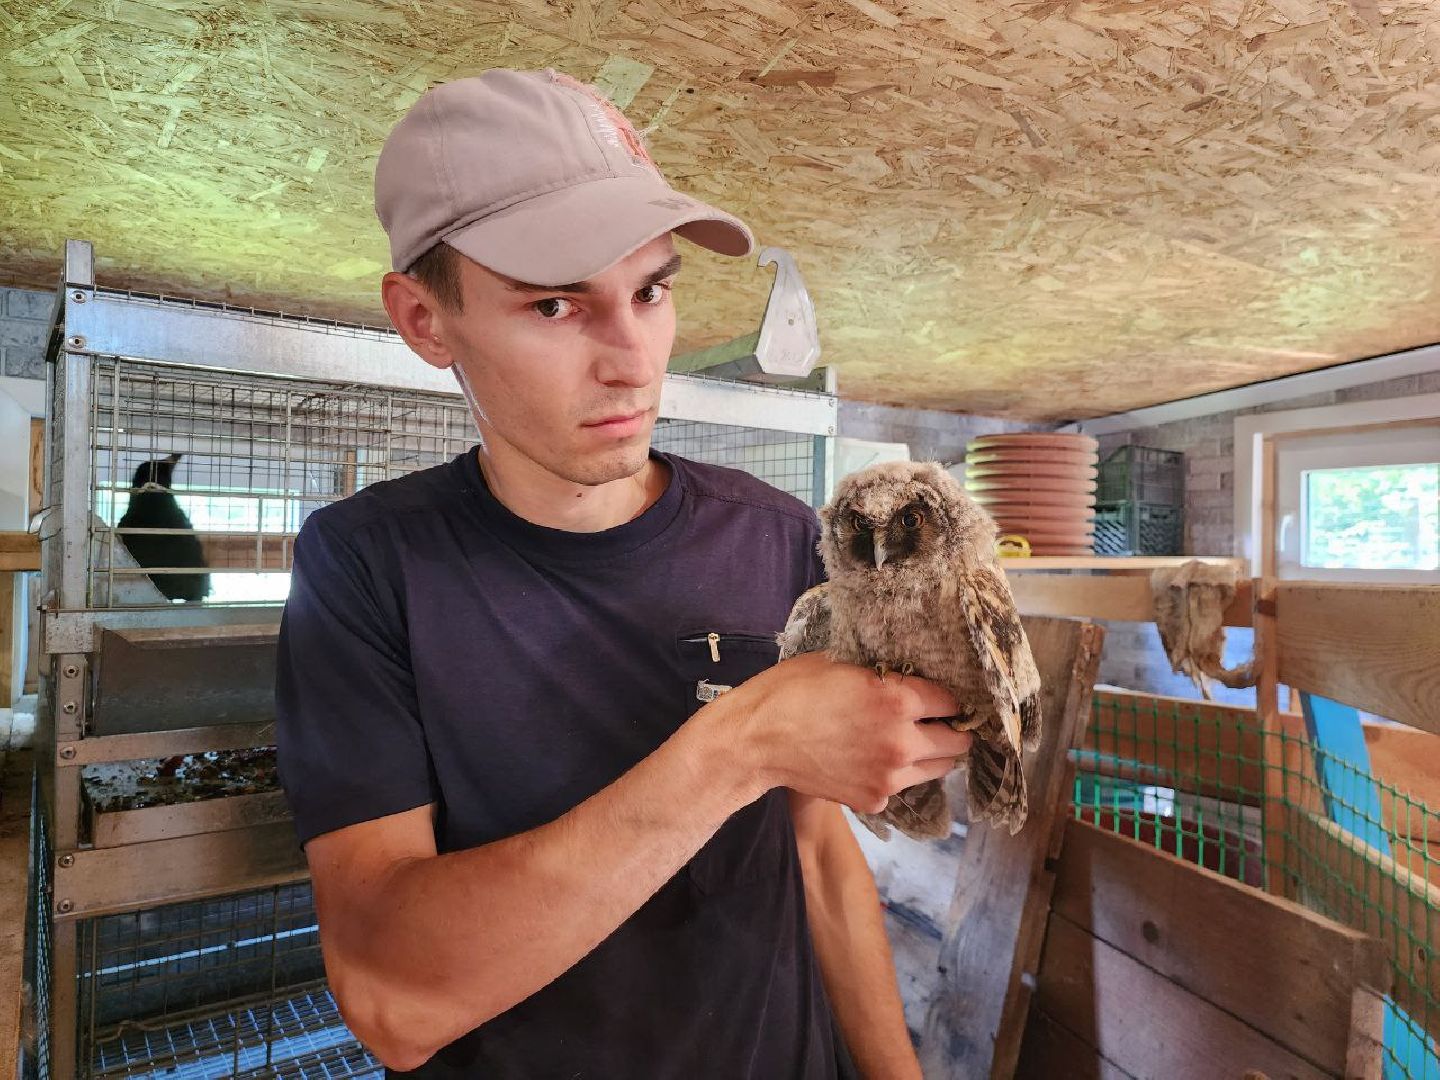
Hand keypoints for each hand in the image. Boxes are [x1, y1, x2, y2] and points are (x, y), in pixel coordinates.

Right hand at [703, 652, 973, 813]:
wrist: (756, 740)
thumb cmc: (790, 691)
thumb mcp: (839, 663)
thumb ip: (880, 674)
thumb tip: (906, 674)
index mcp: (897, 701)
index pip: (951, 702)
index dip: (945, 697)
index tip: (938, 697)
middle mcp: (902, 742)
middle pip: (956, 742)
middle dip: (949, 729)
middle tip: (933, 722)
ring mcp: (889, 777)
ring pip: (937, 769)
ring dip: (929, 754)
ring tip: (907, 741)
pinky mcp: (874, 800)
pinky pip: (902, 786)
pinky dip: (896, 774)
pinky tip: (873, 760)